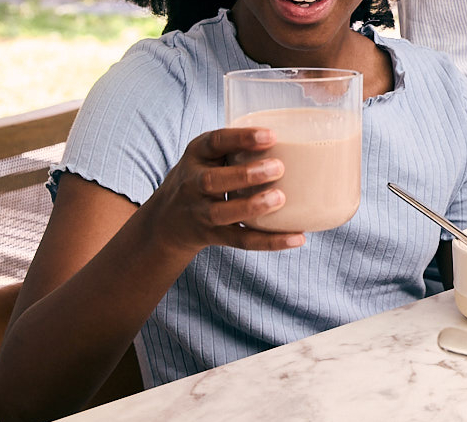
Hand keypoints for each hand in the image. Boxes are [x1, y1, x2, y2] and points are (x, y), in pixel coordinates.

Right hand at [140, 127, 304, 255]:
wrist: (167, 219)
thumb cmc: (202, 177)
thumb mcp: (209, 156)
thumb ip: (238, 148)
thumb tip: (299, 140)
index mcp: (196, 156)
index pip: (214, 142)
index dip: (241, 138)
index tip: (271, 135)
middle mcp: (193, 184)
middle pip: (212, 180)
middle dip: (245, 174)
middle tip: (278, 167)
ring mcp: (201, 212)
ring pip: (222, 213)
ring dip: (252, 206)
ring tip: (280, 198)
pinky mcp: (213, 236)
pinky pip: (241, 240)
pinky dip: (270, 241)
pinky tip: (297, 237)